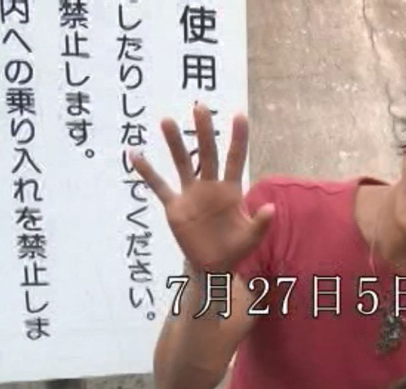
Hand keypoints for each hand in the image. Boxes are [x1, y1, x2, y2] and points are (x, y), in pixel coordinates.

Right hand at [131, 104, 273, 272]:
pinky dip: (147, 172)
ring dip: (174, 143)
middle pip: (207, 153)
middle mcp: (210, 186)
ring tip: (167, 121)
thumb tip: (271, 209)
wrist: (214, 264)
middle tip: (200, 106)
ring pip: (182, 163)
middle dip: (204, 131)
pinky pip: (159, 186)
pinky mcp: (175, 207)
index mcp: (231, 190)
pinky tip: (135, 154)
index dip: (238, 139)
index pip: (235, 159)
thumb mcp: (252, 238)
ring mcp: (191, 195)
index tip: (240, 115)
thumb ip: (261, 224)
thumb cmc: (235, 248)